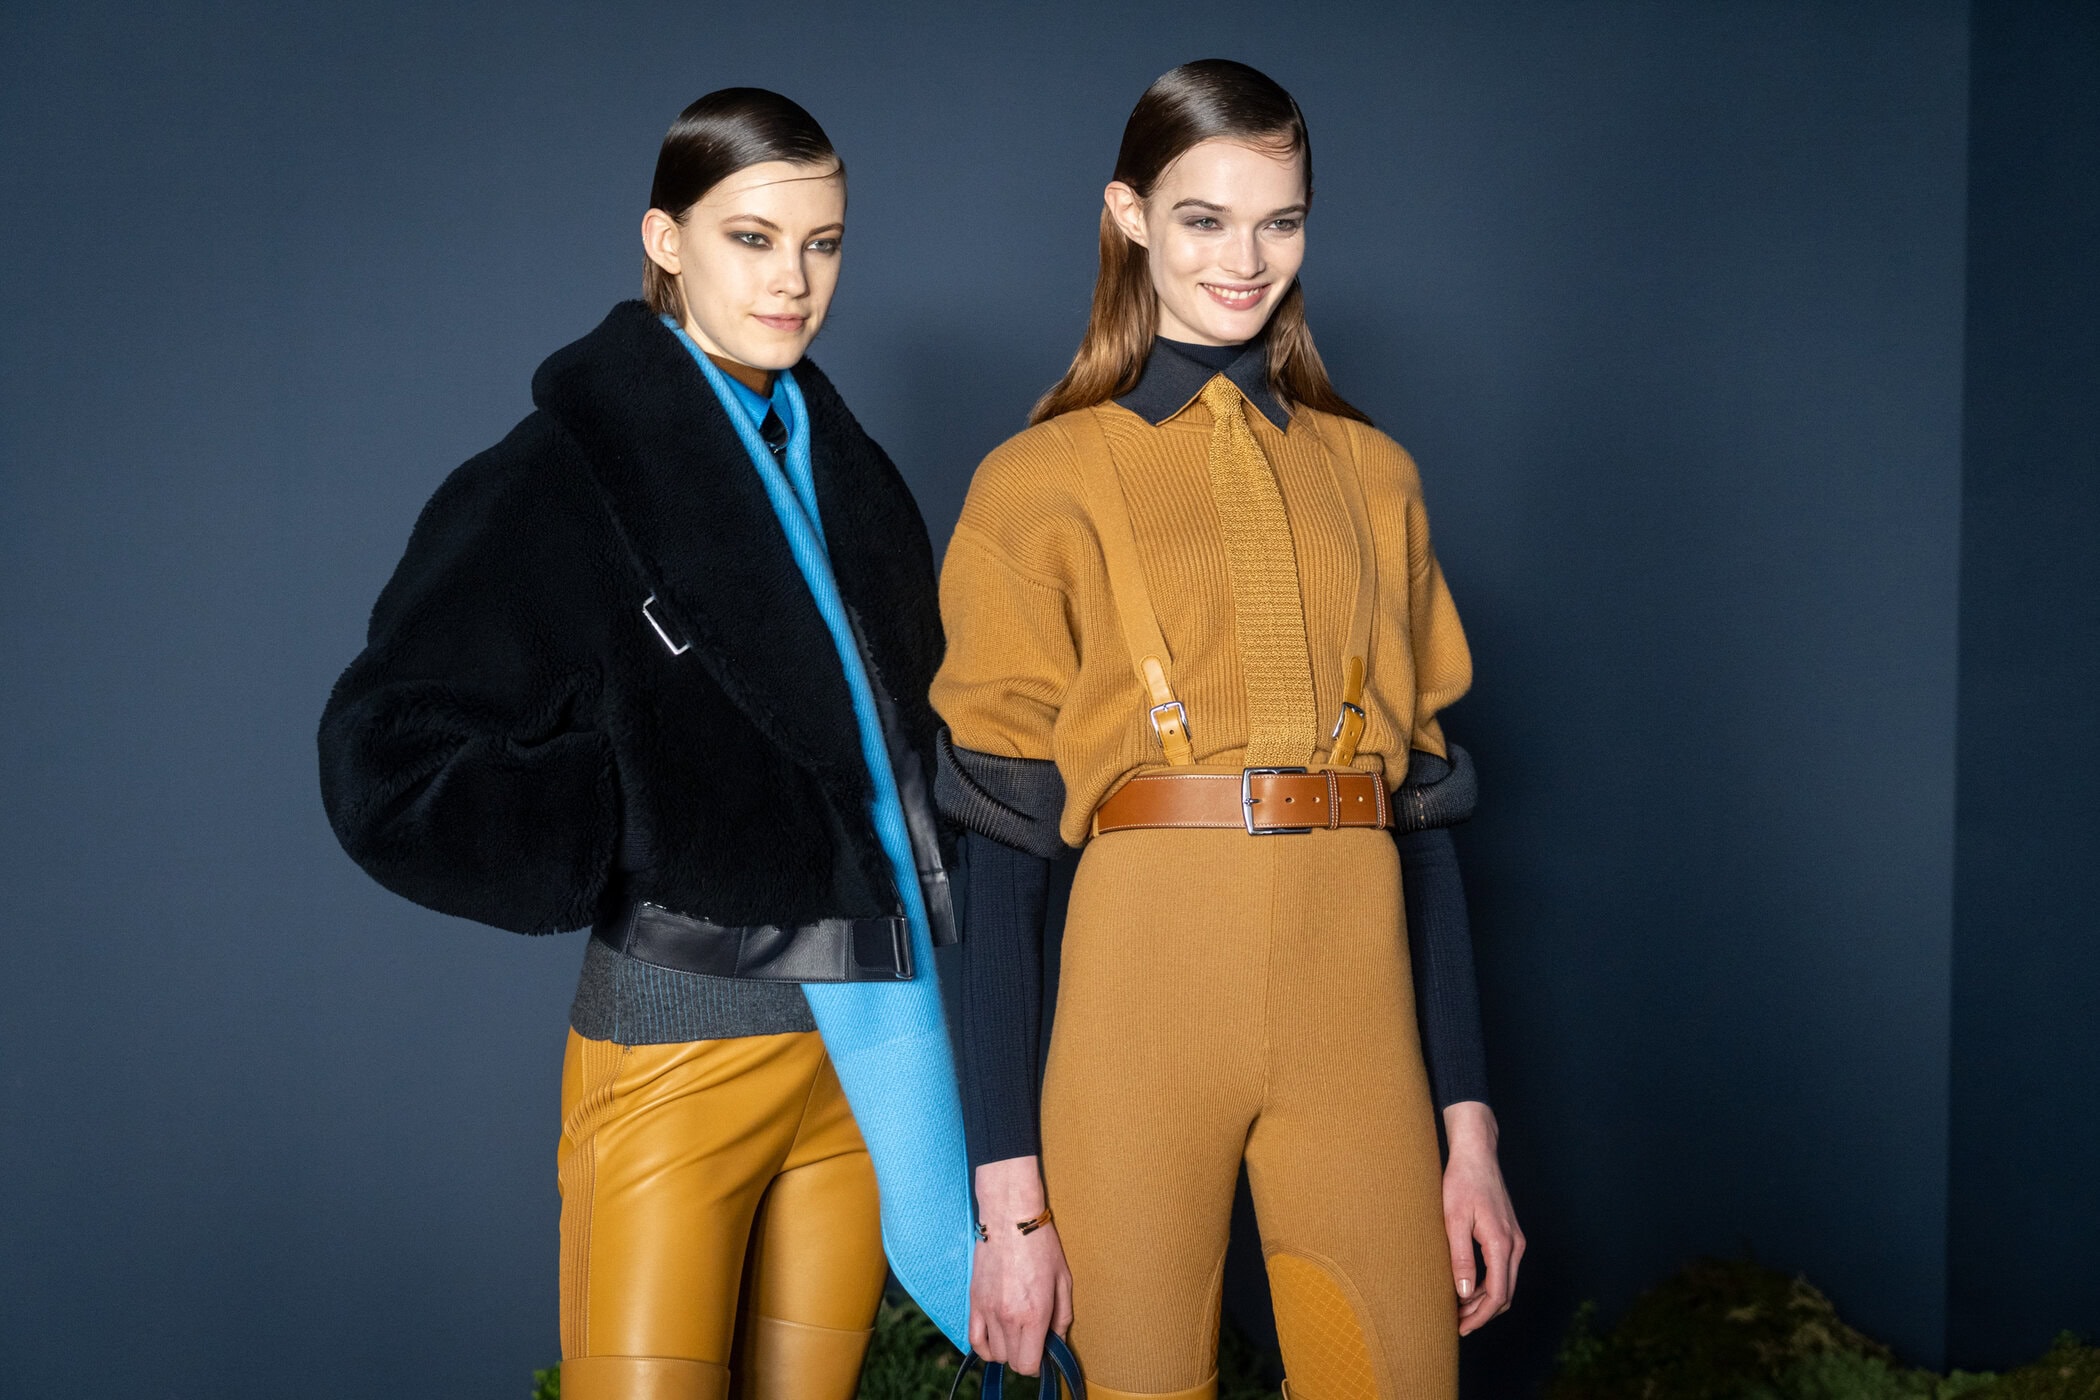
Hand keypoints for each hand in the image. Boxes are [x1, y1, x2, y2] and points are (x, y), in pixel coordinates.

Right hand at [968, 1156, 1073, 1375]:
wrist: (1010, 1218)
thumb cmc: (1041, 1245)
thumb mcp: (1063, 1280)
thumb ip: (1062, 1317)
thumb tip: (1058, 1341)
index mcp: (1035, 1314)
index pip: (1029, 1364)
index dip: (1039, 1364)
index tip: (1044, 1351)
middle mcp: (1009, 1318)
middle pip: (1012, 1362)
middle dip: (1026, 1356)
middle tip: (1034, 1338)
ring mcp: (988, 1311)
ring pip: (994, 1353)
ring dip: (1007, 1350)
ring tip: (1017, 1333)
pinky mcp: (974, 1301)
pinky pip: (974, 1339)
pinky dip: (985, 1346)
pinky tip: (996, 1338)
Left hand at [1441, 1101, 1523, 1334]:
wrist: (1476, 1154)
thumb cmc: (1461, 1182)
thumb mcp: (1453, 1219)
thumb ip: (1460, 1257)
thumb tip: (1463, 1292)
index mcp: (1502, 1243)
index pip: (1497, 1294)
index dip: (1480, 1316)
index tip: (1461, 1328)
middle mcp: (1515, 1245)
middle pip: (1504, 1293)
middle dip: (1482, 1313)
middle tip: (1456, 1323)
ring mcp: (1515, 1240)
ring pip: (1505, 1283)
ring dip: (1484, 1300)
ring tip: (1457, 1308)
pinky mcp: (1509, 1234)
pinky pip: (1502, 1269)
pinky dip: (1487, 1283)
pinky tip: (1466, 1285)